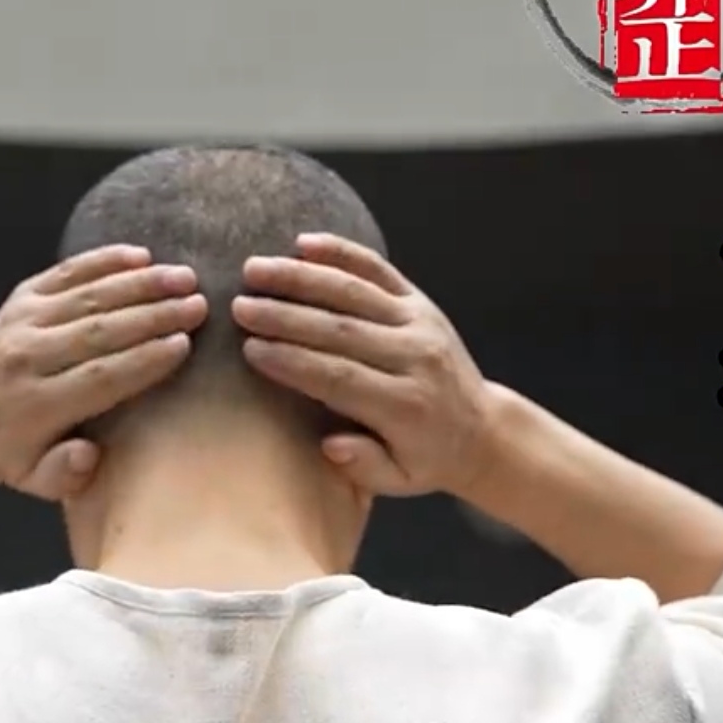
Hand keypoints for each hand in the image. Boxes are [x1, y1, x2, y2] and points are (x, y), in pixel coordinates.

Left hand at [0, 245, 206, 500]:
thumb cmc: (15, 454)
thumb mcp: (35, 482)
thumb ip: (63, 475)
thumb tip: (88, 454)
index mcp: (35, 405)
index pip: (99, 377)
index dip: (144, 359)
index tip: (184, 343)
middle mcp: (26, 357)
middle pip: (100, 331)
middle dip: (154, 315)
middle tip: (199, 305)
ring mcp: (22, 320)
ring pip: (89, 296)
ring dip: (140, 284)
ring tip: (184, 278)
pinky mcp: (21, 297)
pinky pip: (67, 272)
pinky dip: (104, 261)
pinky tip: (141, 256)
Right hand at [232, 233, 494, 496]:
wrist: (482, 430)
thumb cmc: (426, 459)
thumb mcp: (399, 481)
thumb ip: (364, 467)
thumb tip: (330, 445)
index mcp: (405, 405)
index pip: (339, 377)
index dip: (293, 361)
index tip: (251, 349)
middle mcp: (414, 357)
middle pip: (340, 329)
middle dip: (285, 316)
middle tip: (240, 307)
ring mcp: (419, 322)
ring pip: (354, 292)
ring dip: (300, 278)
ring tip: (254, 270)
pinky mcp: (420, 301)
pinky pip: (379, 270)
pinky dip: (342, 253)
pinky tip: (304, 242)